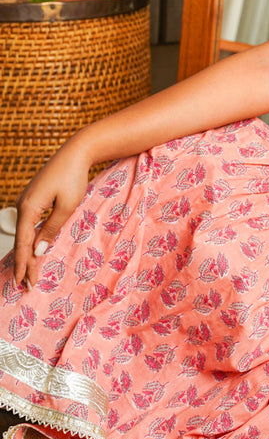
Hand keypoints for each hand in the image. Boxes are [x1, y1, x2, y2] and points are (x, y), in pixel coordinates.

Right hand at [13, 136, 90, 288]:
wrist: (76, 152)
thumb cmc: (74, 178)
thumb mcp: (66, 207)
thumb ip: (51, 229)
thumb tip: (37, 251)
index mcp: (28, 208)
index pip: (23, 243)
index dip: (24, 264)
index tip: (24, 283)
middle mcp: (22, 204)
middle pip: (21, 240)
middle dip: (24, 263)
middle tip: (26, 286)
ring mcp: (26, 200)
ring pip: (24, 233)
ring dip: (27, 252)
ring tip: (29, 273)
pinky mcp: (33, 197)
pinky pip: (28, 223)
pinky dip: (30, 239)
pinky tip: (32, 249)